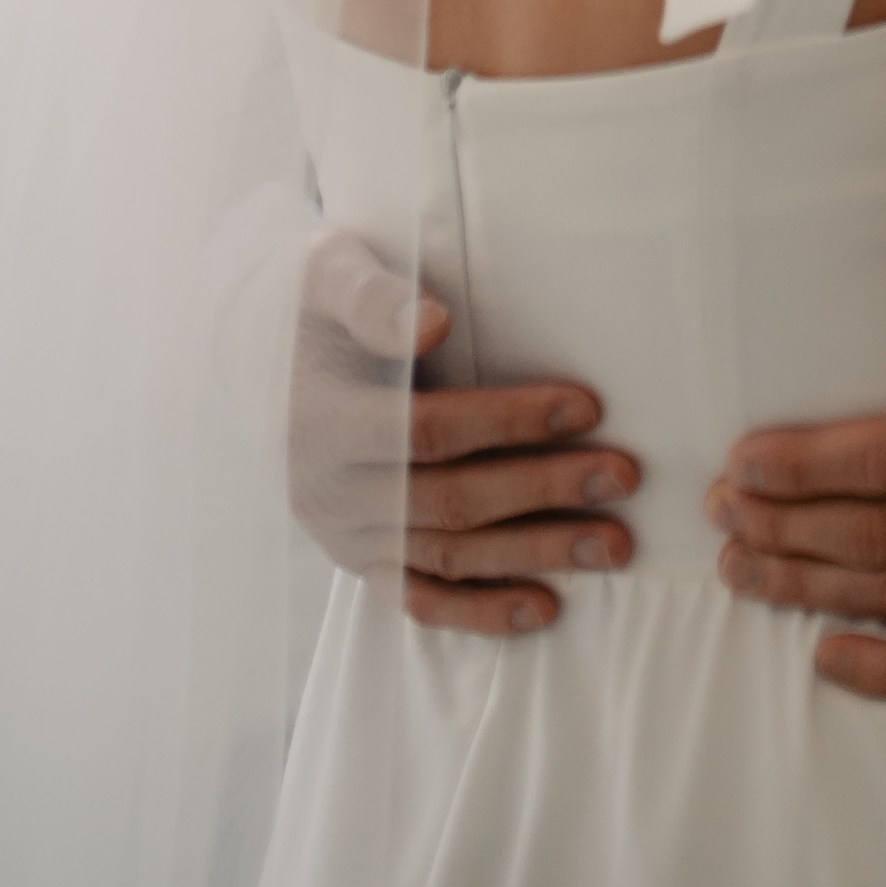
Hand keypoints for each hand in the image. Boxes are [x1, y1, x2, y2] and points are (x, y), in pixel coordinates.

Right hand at [288, 230, 640, 636]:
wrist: (261, 358)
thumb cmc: (312, 305)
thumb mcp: (326, 274)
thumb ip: (373, 297)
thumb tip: (433, 323)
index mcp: (320, 422)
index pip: (426, 430)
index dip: (507, 422)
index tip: (587, 407)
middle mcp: (327, 493)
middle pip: (450, 500)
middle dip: (544, 490)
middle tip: (624, 476)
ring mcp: (343, 538)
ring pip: (447, 556)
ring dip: (534, 555)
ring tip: (615, 547)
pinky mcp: (359, 562)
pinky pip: (419, 600)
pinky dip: (481, 612)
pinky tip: (546, 610)